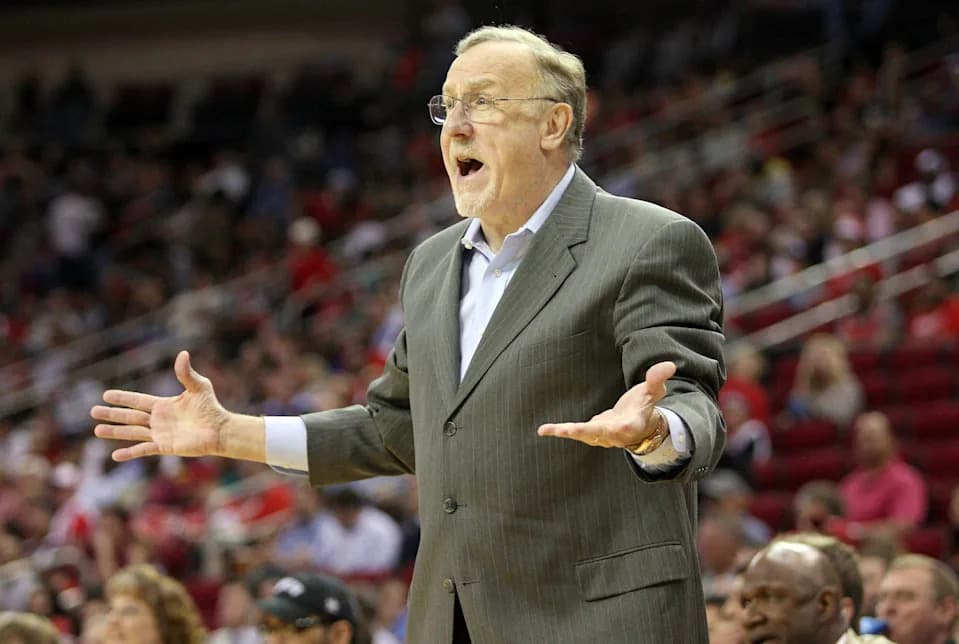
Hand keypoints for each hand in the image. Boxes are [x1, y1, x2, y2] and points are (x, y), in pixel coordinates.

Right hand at [91, 351, 228, 460]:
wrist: (220, 429)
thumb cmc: (211, 407)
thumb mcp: (199, 386)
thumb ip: (186, 373)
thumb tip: (183, 353)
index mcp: (163, 405)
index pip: (137, 400)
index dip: (122, 398)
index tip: (105, 395)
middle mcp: (158, 419)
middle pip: (130, 416)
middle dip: (112, 414)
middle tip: (93, 411)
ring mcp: (160, 434)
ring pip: (132, 432)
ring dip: (115, 432)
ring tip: (97, 431)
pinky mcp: (165, 446)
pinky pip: (144, 450)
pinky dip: (130, 453)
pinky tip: (116, 456)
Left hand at [537, 361, 674, 448]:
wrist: (640, 426)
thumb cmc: (645, 406)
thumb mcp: (653, 392)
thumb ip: (657, 379)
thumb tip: (669, 364)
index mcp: (631, 425)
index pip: (626, 427)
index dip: (620, 428)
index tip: (617, 428)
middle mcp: (614, 434)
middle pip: (599, 433)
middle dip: (584, 431)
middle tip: (570, 429)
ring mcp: (601, 435)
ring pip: (584, 435)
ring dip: (568, 432)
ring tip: (551, 430)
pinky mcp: (590, 432)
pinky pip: (575, 433)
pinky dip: (561, 431)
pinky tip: (543, 430)